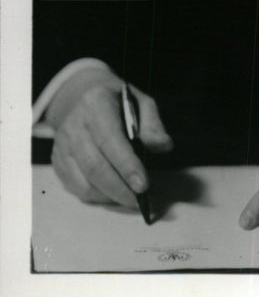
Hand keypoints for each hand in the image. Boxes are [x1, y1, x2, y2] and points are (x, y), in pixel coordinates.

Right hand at [46, 68, 172, 207]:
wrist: (83, 96)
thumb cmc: (118, 101)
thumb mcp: (140, 102)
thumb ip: (152, 124)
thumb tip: (163, 146)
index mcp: (96, 104)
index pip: (109, 139)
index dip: (126, 165)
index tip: (143, 185)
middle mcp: (74, 124)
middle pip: (94, 166)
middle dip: (119, 188)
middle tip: (140, 200)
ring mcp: (62, 144)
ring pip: (83, 181)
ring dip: (109, 196)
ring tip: (130, 199)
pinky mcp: (57, 161)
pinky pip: (75, 187)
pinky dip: (96, 196)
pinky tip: (113, 194)